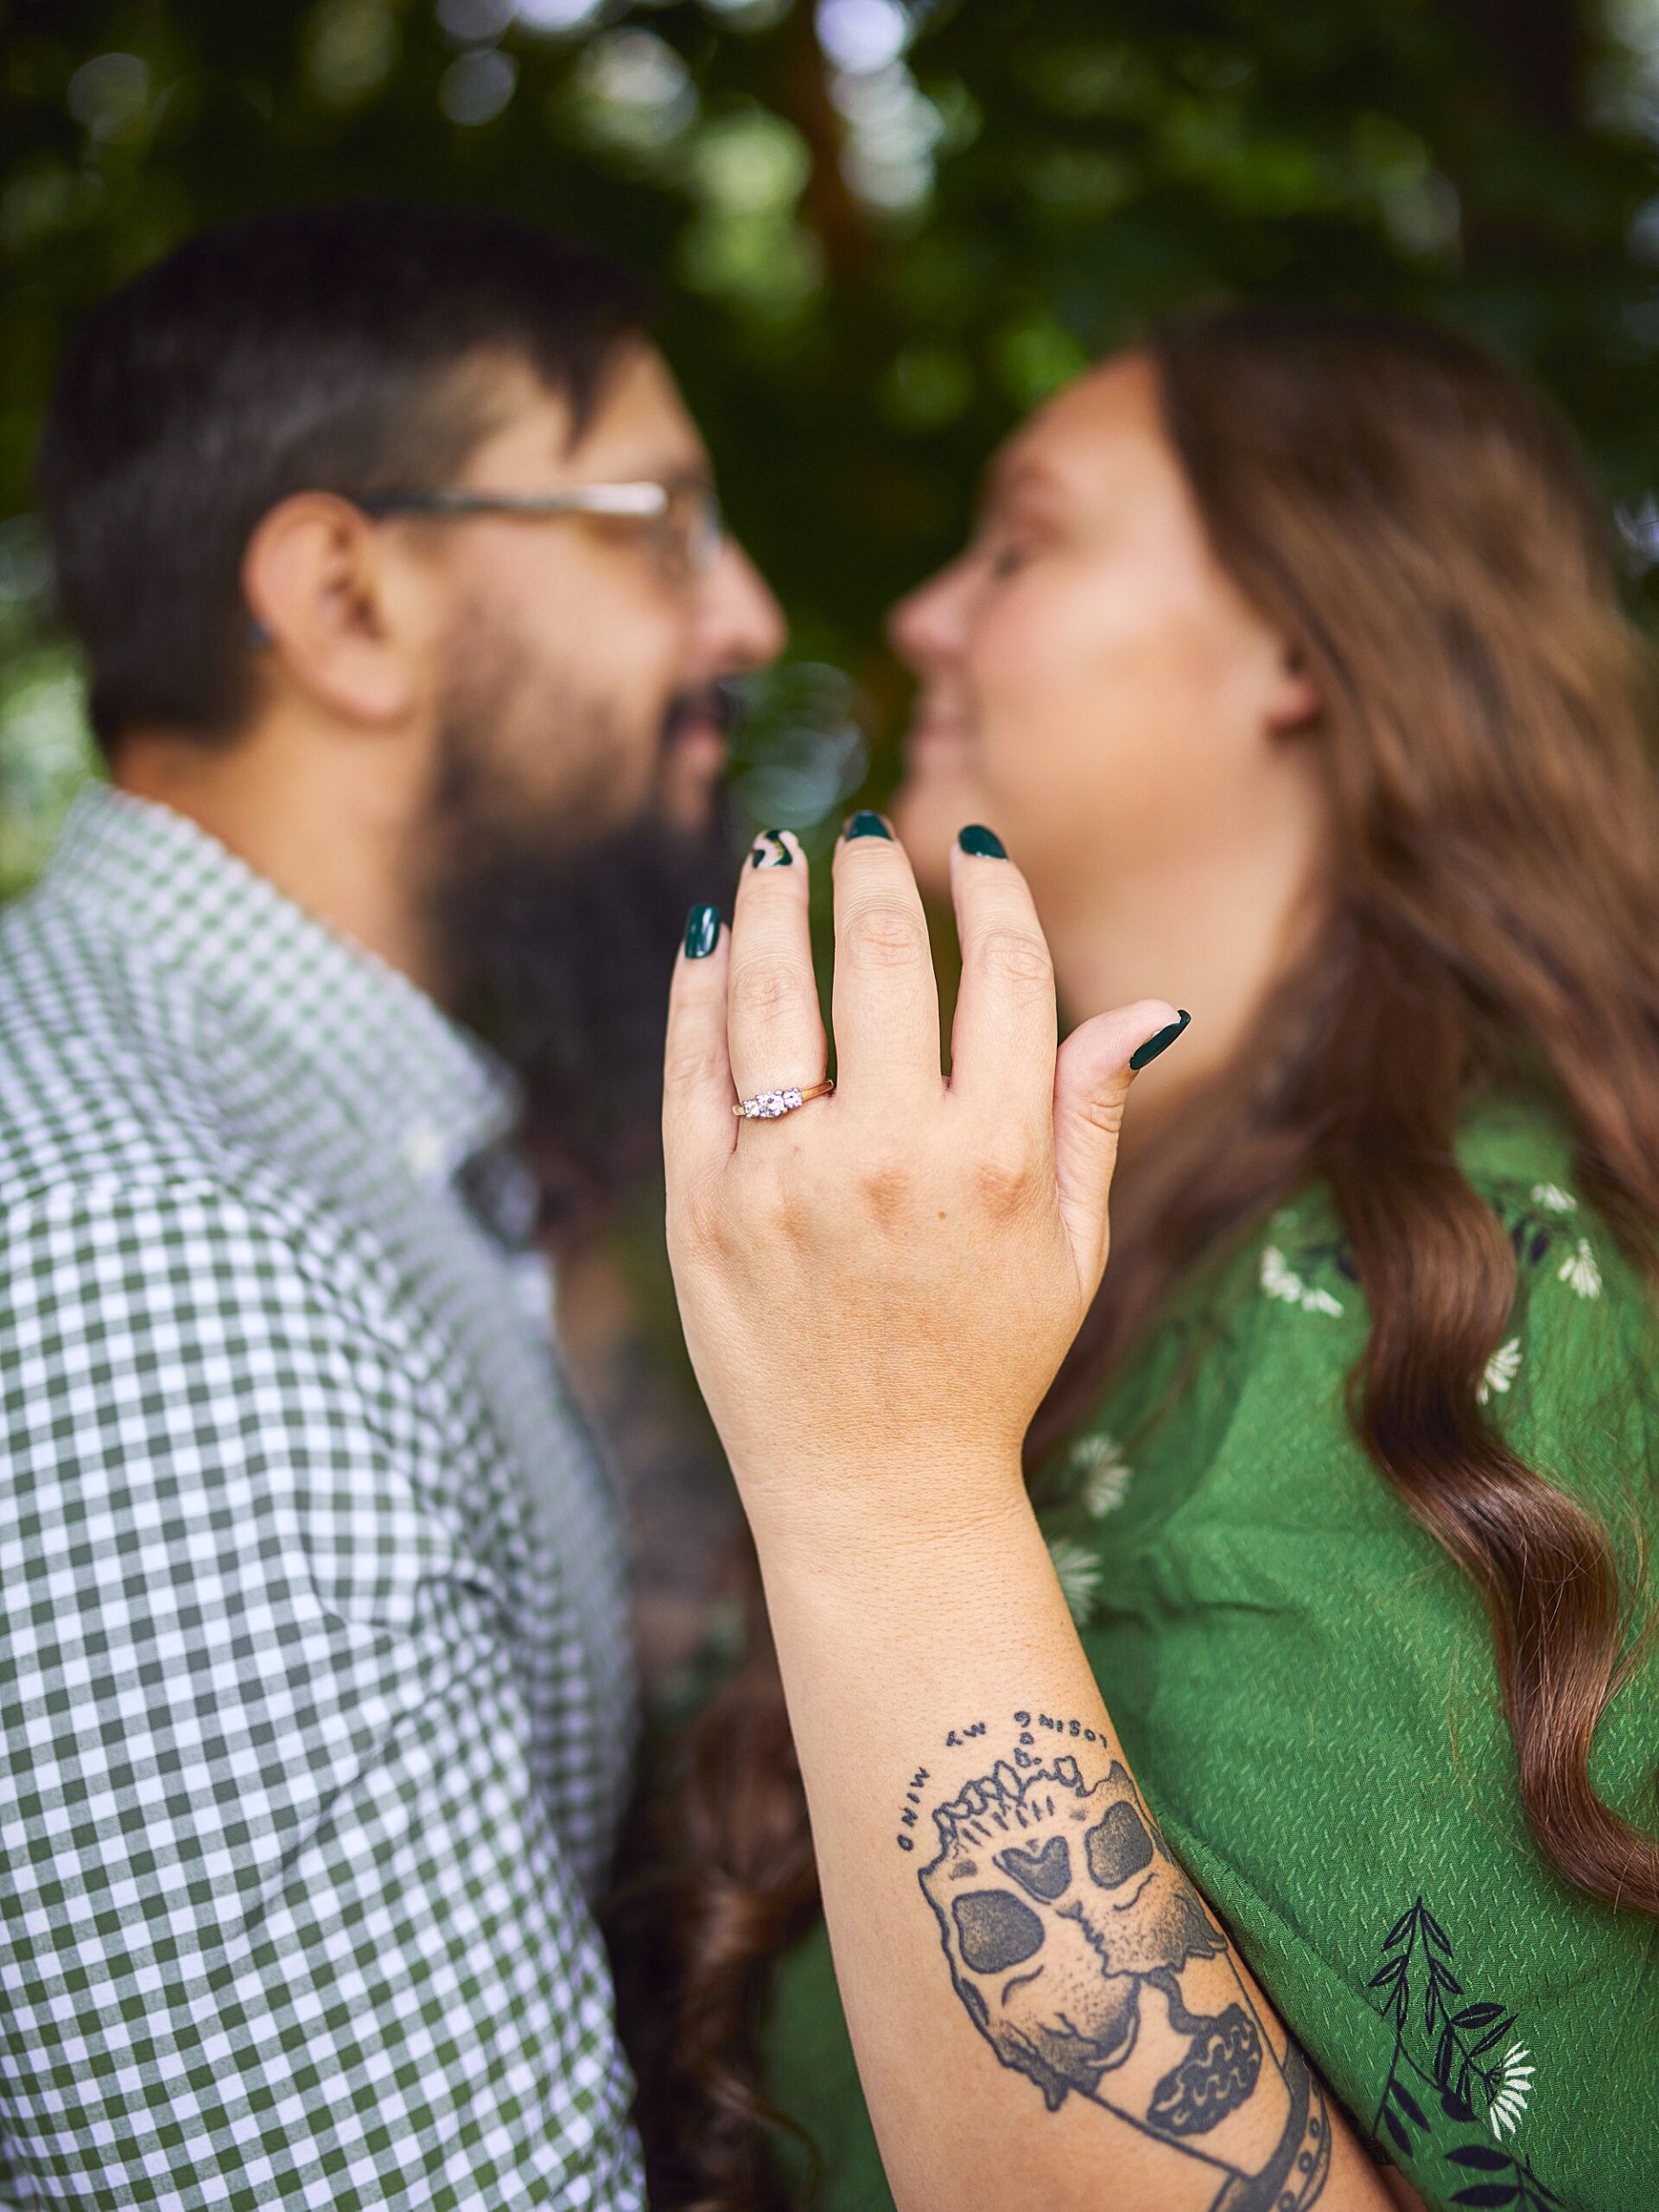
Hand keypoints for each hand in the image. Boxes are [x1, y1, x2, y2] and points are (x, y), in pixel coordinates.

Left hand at [662, 822, 1182, 1544]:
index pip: (1003, 971)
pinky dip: (697, 990)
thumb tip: (1149, 1007)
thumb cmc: (986, 1363)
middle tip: (864, 835)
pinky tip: (711, 943)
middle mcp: (891, 1153)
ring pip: (771, 990)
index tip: (972, 843)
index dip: (993, 887)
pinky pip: (692, 1068)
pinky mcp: (702, 1209)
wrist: (874, 1487)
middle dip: (875, 872)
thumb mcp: (1072, 1251)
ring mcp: (785, 1179)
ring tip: (776, 853)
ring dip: (773, 901)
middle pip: (884, 955)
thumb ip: (1093, 1118)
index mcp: (998, 1157)